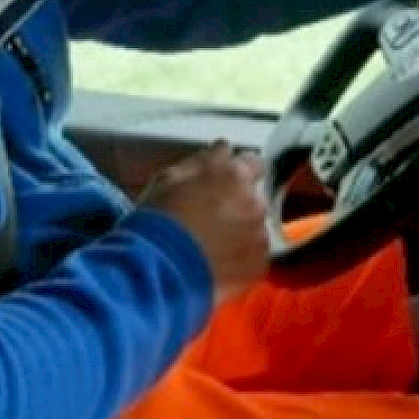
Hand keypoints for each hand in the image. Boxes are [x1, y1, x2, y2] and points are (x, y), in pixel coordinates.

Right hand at [135, 141, 269, 305]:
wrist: (160, 268)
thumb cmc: (160, 220)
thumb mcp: (171, 176)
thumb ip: (204, 161)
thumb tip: (222, 150)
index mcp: (234, 174)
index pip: (253, 162)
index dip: (241, 171)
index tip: (230, 181)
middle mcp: (254, 201)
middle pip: (254, 198)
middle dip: (238, 204)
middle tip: (211, 219)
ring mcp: (259, 234)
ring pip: (255, 228)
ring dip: (240, 232)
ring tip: (210, 246)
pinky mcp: (259, 264)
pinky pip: (255, 257)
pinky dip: (241, 259)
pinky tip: (217, 263)